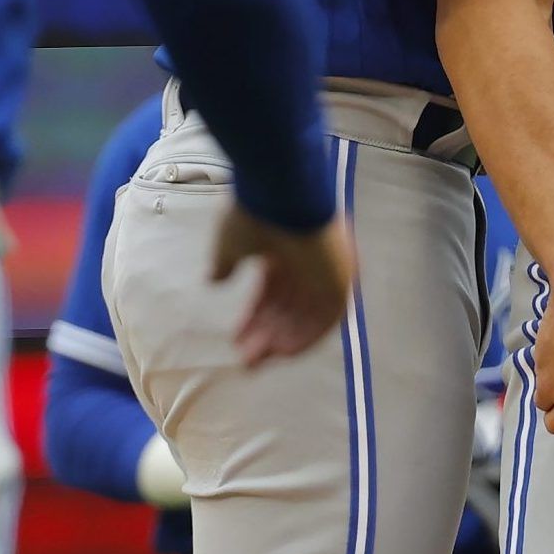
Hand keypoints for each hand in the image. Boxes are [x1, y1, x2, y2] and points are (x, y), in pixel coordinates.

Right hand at [211, 206, 354, 366]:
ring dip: (281, 341)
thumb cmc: (256, 211)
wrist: (282, 191)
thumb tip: (213, 279)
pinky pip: (326, 319)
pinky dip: (306, 336)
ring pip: (305, 318)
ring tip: (255, 360)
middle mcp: (308, 263)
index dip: (254, 318)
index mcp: (284, 251)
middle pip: (289, 310)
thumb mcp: (231, 241)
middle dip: (265, 336)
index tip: (236, 338)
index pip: (272, 294)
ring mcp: (327, 272)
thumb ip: (225, 262)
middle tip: (245, 361)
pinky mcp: (340, 279)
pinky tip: (280, 352)